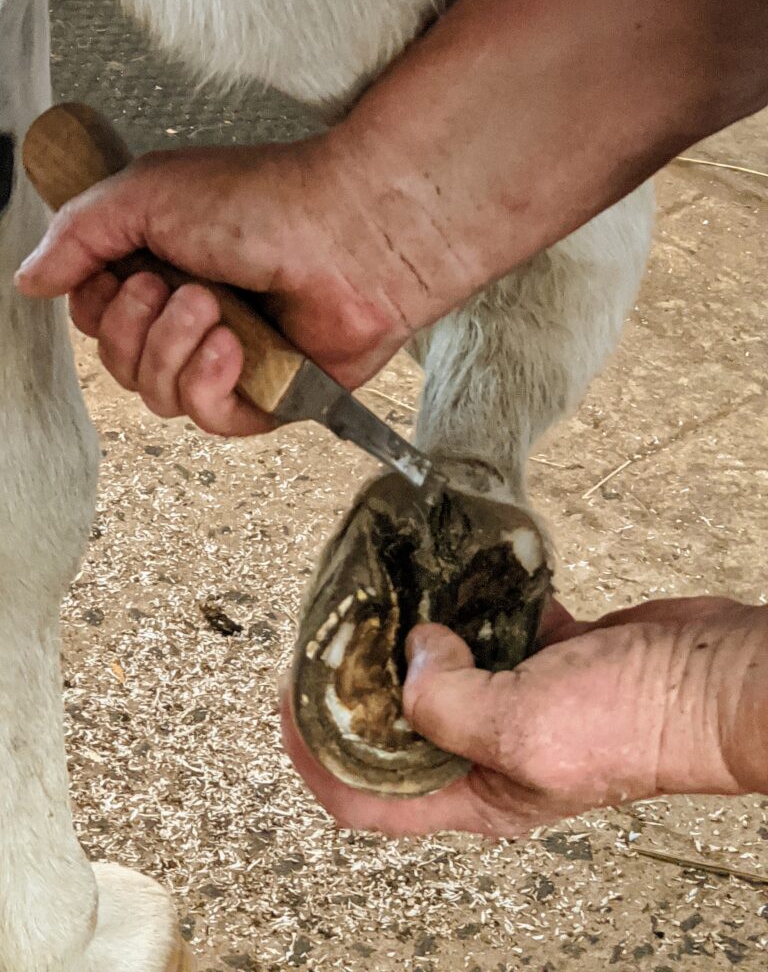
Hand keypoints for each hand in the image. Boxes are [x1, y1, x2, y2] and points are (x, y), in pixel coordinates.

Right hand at [14, 139, 450, 434]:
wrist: (352, 230)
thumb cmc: (265, 201)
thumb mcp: (147, 194)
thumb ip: (78, 234)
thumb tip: (30, 280)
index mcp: (165, 271)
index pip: (97, 320)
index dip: (99, 305)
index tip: (125, 270)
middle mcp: (194, 318)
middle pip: (120, 364)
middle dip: (136, 326)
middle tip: (176, 283)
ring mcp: (232, 359)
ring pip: (156, 395)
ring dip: (172, 348)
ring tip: (213, 305)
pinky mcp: (269, 394)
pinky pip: (210, 420)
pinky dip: (208, 383)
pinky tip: (233, 346)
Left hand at [282, 596, 767, 835]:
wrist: (710, 680)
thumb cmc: (636, 725)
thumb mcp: (523, 729)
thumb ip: (449, 704)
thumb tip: (410, 659)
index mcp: (474, 792)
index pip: (363, 796)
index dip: (313, 754)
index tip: (289, 701)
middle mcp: (486, 751)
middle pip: (391, 729)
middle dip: (353, 687)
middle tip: (330, 636)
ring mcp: (514, 699)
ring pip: (437, 672)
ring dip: (409, 638)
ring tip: (381, 598)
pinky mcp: (542, 655)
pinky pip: (486, 630)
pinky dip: (467, 605)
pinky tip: (454, 578)